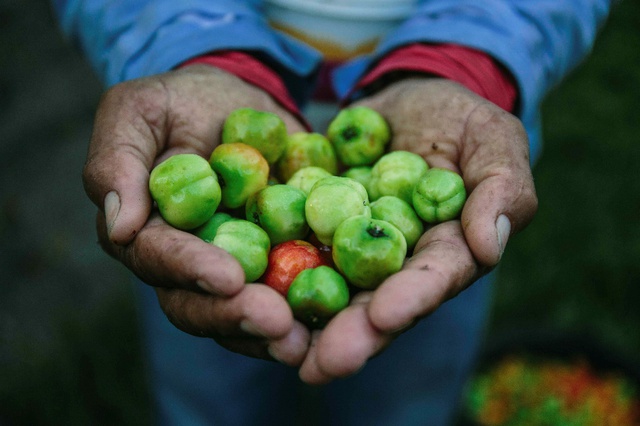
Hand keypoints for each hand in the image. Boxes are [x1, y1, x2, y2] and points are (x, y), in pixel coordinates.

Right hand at [83, 65, 309, 363]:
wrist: (236, 102)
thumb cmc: (179, 103)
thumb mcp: (138, 111)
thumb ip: (117, 161)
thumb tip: (119, 225)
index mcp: (146, 234)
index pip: (160, 261)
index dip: (191, 271)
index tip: (228, 278)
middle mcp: (186, 264)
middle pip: (200, 305)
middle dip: (237, 316)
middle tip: (277, 323)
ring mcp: (232, 269)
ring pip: (244, 314)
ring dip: (273, 332)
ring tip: (305, 339)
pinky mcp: (275, 263)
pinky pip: (291, 293)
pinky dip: (311, 309)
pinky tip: (338, 318)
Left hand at [298, 78, 537, 383]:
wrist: (404, 99)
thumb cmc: (460, 119)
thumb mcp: (492, 139)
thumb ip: (502, 188)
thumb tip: (489, 245)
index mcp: (446, 250)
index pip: (432, 280)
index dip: (410, 300)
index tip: (383, 318)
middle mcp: (396, 262)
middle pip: (376, 303)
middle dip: (351, 334)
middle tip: (321, 363)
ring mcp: (351, 248)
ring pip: (330, 288)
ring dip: (306, 320)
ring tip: (280, 346)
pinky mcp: (314, 226)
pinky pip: (292, 248)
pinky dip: (269, 270)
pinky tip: (243, 293)